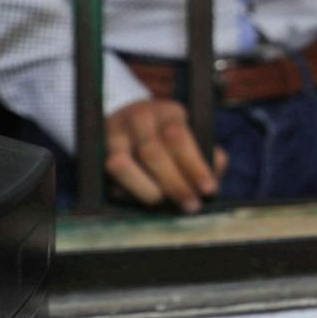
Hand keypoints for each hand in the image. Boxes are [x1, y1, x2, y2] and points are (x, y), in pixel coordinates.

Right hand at [105, 99, 227, 213]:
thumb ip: (207, 154)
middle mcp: (140, 116)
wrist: (130, 124)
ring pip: (123, 163)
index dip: (195, 166)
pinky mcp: (98, 148)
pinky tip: (138, 199)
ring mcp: (115, 131)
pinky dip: (124, 187)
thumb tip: (218, 167)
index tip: (209, 190)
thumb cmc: (171, 140)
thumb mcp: (192, 139)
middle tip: (191, 205)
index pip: (180, 137)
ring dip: (146, 188)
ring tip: (163, 203)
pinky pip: (108, 172)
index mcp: (170, 112)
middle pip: (153, 152)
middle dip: (174, 183)